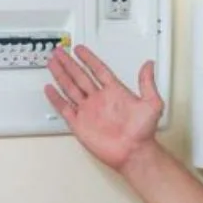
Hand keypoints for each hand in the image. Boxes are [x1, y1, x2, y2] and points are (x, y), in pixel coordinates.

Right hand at [44, 45, 163, 170]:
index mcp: (114, 92)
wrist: (133, 152)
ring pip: (70, 88)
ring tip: (52, 63)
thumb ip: (147, 83)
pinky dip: (56, 98)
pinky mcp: (80, 124)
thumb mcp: (152, 103)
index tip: (79, 49)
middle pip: (80, 76)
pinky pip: (65, 108)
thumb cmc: (143, 132)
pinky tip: (50, 89)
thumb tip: (149, 64)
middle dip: (69, 63)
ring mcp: (89, 111)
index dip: (88, 59)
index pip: (98, 70)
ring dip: (61, 75)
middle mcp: (99, 99)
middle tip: (59, 52)